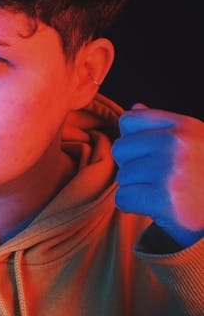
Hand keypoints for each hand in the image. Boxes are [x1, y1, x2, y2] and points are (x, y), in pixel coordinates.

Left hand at [112, 104, 203, 247]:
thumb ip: (161, 127)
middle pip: (120, 148)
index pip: (129, 120)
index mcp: (184, 126)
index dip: (133, 141)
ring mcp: (171, 171)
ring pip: (121, 176)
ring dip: (135, 189)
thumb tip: (134, 108)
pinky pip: (123, 198)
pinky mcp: (165, 199)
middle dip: (131, 166)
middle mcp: (178, 144)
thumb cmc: (201, 180)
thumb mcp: (191, 144)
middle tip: (157, 179)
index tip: (150, 155)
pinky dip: (133, 206)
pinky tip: (156, 207)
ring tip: (162, 193)